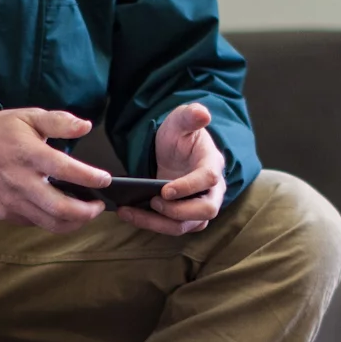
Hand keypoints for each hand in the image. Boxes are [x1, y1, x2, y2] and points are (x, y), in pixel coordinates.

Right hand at [0, 107, 110, 233]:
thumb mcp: (28, 117)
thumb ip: (59, 121)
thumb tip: (85, 126)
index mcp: (28, 154)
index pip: (65, 170)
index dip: (89, 178)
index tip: (104, 180)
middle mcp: (20, 181)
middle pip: (60, 208)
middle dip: (86, 212)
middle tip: (98, 205)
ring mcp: (11, 201)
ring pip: (49, 223)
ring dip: (73, 222)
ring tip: (84, 213)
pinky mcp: (4, 213)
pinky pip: (34, 223)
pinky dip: (52, 220)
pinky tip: (60, 211)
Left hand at [121, 102, 223, 236]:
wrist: (174, 150)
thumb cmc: (180, 136)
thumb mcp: (181, 121)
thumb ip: (190, 116)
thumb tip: (202, 114)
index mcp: (212, 165)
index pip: (208, 180)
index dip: (188, 187)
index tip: (164, 190)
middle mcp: (212, 191)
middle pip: (205, 211)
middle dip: (177, 211)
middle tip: (152, 202)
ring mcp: (199, 206)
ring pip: (185, 225)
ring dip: (157, 223)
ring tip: (129, 212)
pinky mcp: (184, 217)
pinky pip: (171, 227)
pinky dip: (149, 223)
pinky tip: (128, 213)